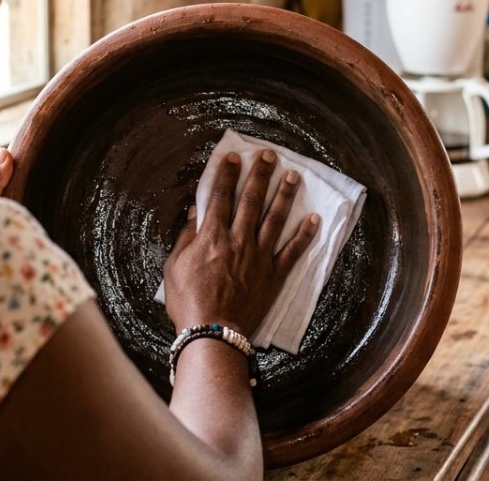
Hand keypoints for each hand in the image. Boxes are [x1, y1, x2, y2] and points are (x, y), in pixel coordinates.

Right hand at [163, 150, 319, 336]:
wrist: (213, 332)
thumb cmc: (188, 301)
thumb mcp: (175, 266)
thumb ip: (186, 237)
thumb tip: (196, 213)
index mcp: (212, 236)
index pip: (221, 196)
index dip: (227, 174)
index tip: (233, 157)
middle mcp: (238, 240)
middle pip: (252, 200)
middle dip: (260, 175)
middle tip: (269, 156)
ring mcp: (259, 257)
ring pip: (275, 219)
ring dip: (285, 195)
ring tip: (293, 176)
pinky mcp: (274, 275)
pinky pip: (292, 251)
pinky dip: (304, 235)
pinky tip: (313, 219)